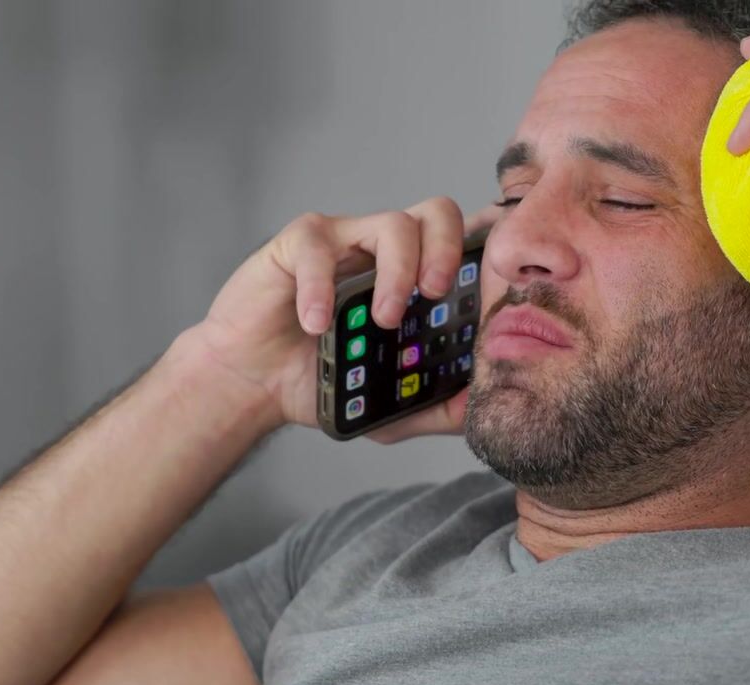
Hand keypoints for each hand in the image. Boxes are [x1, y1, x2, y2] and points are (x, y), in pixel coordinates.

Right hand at [185, 197, 499, 439]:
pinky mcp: (299, 244)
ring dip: (397, 271)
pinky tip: (317, 324)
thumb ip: (437, 406)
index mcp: (415, 278)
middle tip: (437, 295)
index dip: (488, 250)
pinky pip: (320, 246)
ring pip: (392, 222)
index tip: (497, 282)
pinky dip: (323, 286)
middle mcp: (385, 251)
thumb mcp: (389, 407)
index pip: (464, 244)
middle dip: (449, 248)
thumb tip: (483, 405)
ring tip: (383, 319)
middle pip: (439, 212)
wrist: (251, 386)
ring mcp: (344, 242)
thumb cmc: (319, 383)